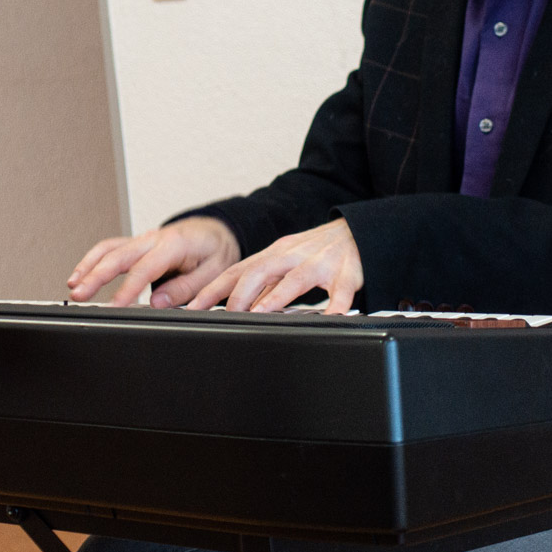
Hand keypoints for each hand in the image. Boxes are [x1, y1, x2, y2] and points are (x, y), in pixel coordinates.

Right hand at [67, 216, 240, 307]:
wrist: (216, 231)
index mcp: (174, 245)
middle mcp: (154, 238)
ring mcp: (143, 239)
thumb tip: (157, 302)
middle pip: (118, 255)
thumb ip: (185, 288)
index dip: (128, 289)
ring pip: (109, 249)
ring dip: (88, 266)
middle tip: (81, 295)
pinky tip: (80, 274)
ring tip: (74, 287)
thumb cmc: (215, 250)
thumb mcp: (214, 271)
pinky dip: (92, 260)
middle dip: (96, 276)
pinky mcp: (137, 244)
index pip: (145, 269)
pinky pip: (110, 248)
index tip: (114, 306)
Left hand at [187, 218, 362, 314]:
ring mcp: (320, 263)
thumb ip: (263, 282)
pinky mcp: (347, 274)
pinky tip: (328, 319)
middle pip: (260, 269)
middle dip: (241, 294)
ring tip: (261, 314)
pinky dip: (335, 307)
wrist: (358, 232)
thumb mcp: (285, 260)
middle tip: (227, 316)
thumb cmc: (317, 252)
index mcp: (274, 253)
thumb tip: (234, 306)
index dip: (213, 288)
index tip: (193, 307)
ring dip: (276, 297)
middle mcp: (293, 255)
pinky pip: (341, 292)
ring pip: (295, 278)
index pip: (237, 270)